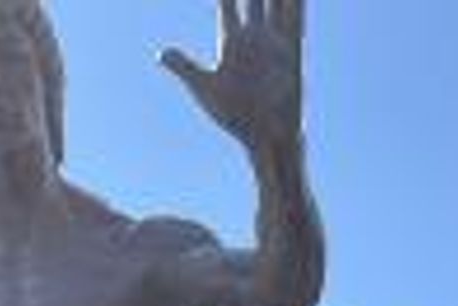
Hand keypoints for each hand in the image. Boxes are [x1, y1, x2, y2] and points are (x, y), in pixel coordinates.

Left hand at [160, 0, 304, 149]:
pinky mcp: (291, 51)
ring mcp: (274, 40)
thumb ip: (184, 66)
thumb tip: (161, 53)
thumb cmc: (236, 118)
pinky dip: (297, 3)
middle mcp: (255, 35)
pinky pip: (296, 18)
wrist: (265, 140)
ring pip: (276, 0)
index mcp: (232, 40)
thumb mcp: (205, 88)